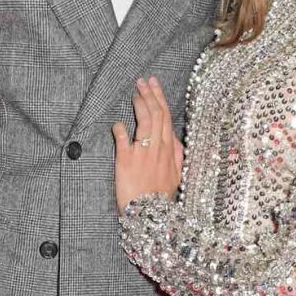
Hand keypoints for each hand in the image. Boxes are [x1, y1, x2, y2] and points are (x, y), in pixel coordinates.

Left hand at [113, 76, 182, 213]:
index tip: (154, 85)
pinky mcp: (127, 161)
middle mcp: (158, 148)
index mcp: (170, 149)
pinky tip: (117, 123)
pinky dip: (120, 129)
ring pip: (144, 121)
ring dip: (139, 104)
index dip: (159, 98)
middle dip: (150, 94)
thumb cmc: (162, 197)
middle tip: (142, 80)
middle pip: (156, 114)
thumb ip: (178, 156)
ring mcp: (143, 153)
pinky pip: (123, 139)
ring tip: (134, 92)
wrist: (152, 215)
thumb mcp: (178, 175)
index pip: (165, 117)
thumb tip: (176, 141)